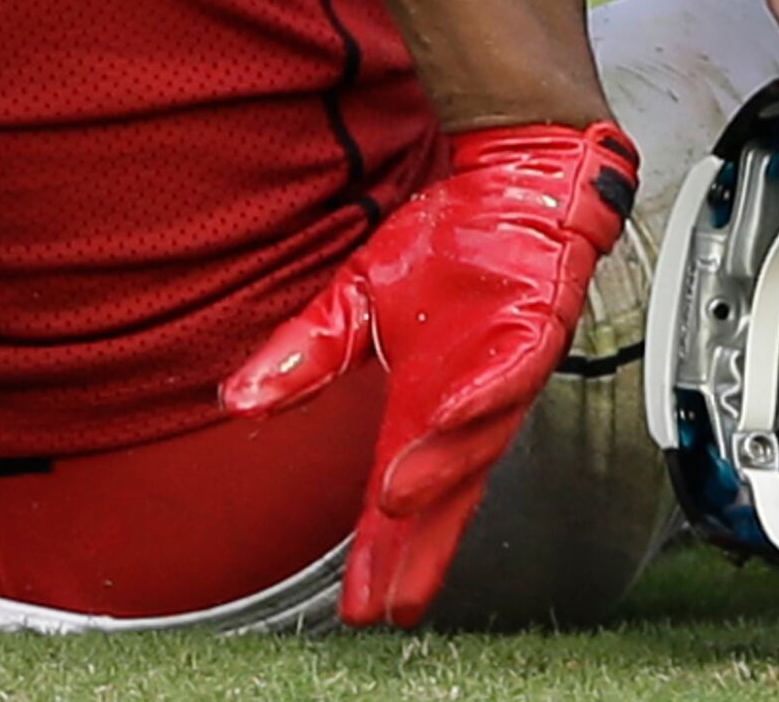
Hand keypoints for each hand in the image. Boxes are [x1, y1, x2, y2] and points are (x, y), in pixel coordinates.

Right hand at [220, 117, 637, 626]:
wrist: (509, 173)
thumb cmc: (447, 241)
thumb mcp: (358, 297)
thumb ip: (307, 352)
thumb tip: (240, 398)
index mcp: (426, 402)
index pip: (401, 492)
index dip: (385, 550)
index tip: (362, 606)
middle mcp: (470, 400)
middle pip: (445, 491)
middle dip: (418, 548)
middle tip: (389, 600)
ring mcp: (508, 365)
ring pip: (478, 436)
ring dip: (439, 470)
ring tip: (395, 504)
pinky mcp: (538, 321)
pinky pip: (514, 367)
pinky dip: (484, 394)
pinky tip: (452, 416)